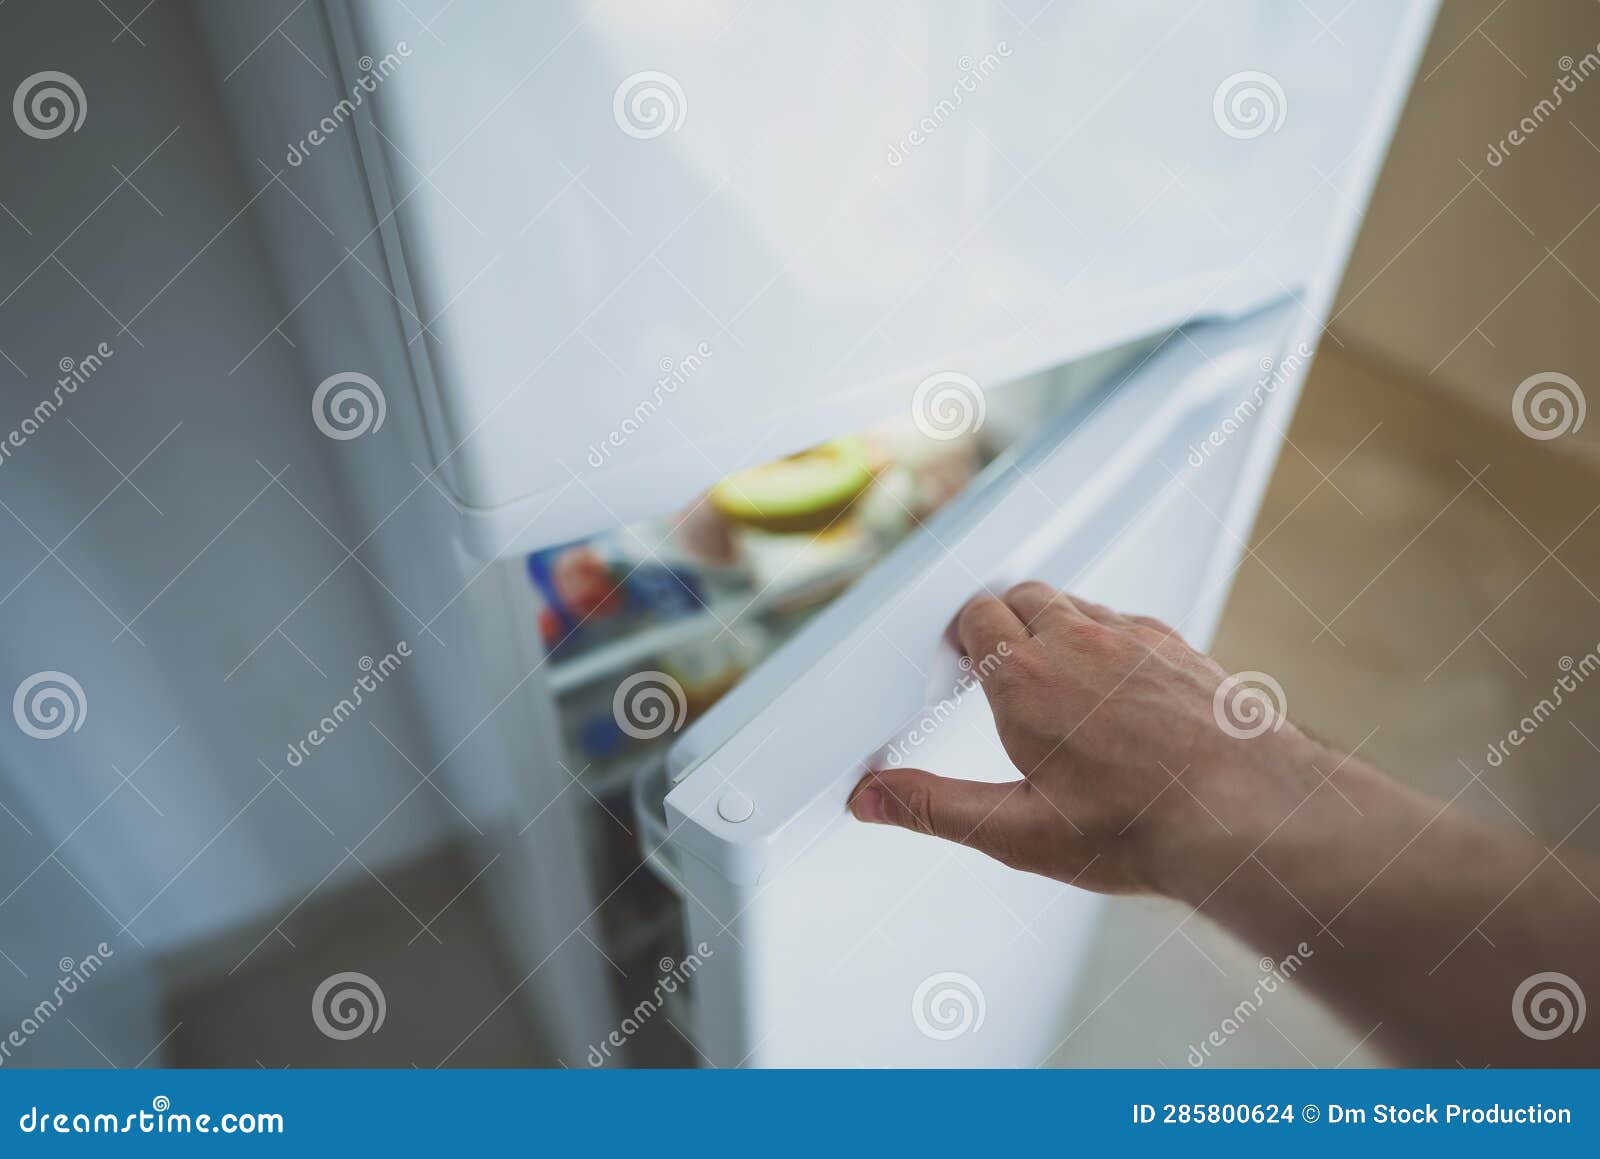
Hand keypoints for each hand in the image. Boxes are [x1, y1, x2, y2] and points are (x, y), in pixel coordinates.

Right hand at [848, 582, 1325, 897]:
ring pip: (1075, 601)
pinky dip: (1107, 637)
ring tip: (1054, 672)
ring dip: (1053, 623)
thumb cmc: (1143, 827)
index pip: (976, 619)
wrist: (1249, 815)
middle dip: (1000, 621)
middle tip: (997, 662)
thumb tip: (873, 798)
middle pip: (1021, 595)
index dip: (963, 636)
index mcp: (1026, 681)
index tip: (960, 660)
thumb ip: (937, 808)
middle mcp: (1079, 643)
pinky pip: (1127, 619)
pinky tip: (1116, 684)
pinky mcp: (1178, 646)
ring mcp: (1134, 639)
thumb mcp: (1019, 833)